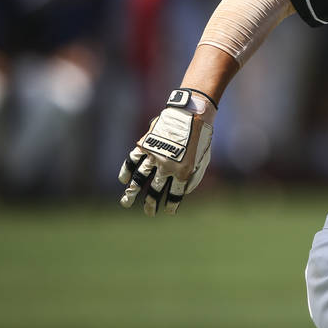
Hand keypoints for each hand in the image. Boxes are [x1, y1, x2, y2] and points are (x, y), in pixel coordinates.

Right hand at [118, 88, 215, 215]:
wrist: (190, 114)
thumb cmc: (201, 137)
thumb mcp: (203, 159)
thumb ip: (194, 177)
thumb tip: (184, 193)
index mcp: (183, 171)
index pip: (175, 194)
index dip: (171, 205)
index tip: (168, 211)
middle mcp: (167, 166)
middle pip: (155, 190)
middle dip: (151, 203)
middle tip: (148, 213)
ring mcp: (154, 156)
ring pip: (140, 179)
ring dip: (132, 192)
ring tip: (126, 202)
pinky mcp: (145, 145)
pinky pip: (132, 160)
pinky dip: (126, 170)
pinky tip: (124, 180)